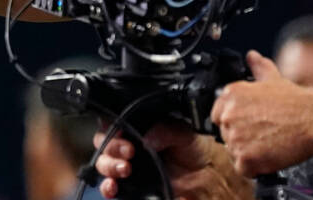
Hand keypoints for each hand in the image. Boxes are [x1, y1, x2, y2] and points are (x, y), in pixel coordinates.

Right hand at [93, 124, 251, 199]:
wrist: (208, 177)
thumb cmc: (194, 149)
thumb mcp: (184, 133)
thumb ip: (165, 130)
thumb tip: (147, 137)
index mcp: (137, 129)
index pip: (112, 124)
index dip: (111, 128)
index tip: (122, 133)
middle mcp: (128, 146)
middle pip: (104, 144)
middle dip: (111, 148)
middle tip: (129, 152)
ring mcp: (127, 167)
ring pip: (103, 164)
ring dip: (108, 166)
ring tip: (125, 169)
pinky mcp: (130, 187)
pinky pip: (111, 187)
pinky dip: (107, 187)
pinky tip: (113, 187)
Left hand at [210, 50, 312, 176]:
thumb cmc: (296, 102)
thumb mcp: (273, 78)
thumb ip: (258, 67)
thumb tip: (252, 56)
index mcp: (230, 95)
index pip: (218, 114)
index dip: (235, 122)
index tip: (248, 125)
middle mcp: (228, 114)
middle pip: (226, 134)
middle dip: (242, 137)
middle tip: (262, 135)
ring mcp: (235, 137)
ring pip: (234, 152)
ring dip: (249, 152)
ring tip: (268, 145)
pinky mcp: (245, 157)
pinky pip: (243, 168)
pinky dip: (255, 168)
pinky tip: (268, 157)